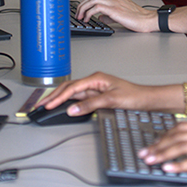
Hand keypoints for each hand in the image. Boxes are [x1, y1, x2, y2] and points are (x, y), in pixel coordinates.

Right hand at [37, 72, 158, 114]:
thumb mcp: (111, 100)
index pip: (72, 87)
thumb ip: (91, 104)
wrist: (145, 99)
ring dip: (59, 99)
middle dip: (53, 96)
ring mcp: (95, 88)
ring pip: (72, 93)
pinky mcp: (97, 95)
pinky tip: (62, 107)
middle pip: (69, 88)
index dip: (59, 97)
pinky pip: (79, 98)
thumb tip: (73, 109)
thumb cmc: (134, 95)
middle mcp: (94, 81)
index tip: (48, 104)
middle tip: (40, 105)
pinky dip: (69, 102)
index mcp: (96, 78)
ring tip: (46, 106)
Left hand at [75, 0, 155, 31]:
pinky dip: (89, 13)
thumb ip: (109, 15)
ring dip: (83, 8)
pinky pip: (97, 7)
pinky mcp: (115, 9)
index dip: (86, 2)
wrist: (148, 20)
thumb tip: (100, 18)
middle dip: (81, 5)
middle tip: (78, 14)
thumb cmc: (139, 18)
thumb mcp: (121, 16)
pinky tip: (88, 19)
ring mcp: (114, 2)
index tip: (81, 9)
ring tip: (80, 17)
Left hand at [140, 122, 186, 182]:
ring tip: (151, 161)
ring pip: (182, 146)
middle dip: (158, 144)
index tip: (153, 144)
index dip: (164, 135)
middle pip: (178, 135)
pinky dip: (178, 165)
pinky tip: (169, 168)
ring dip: (163, 154)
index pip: (181, 127)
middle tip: (146, 153)